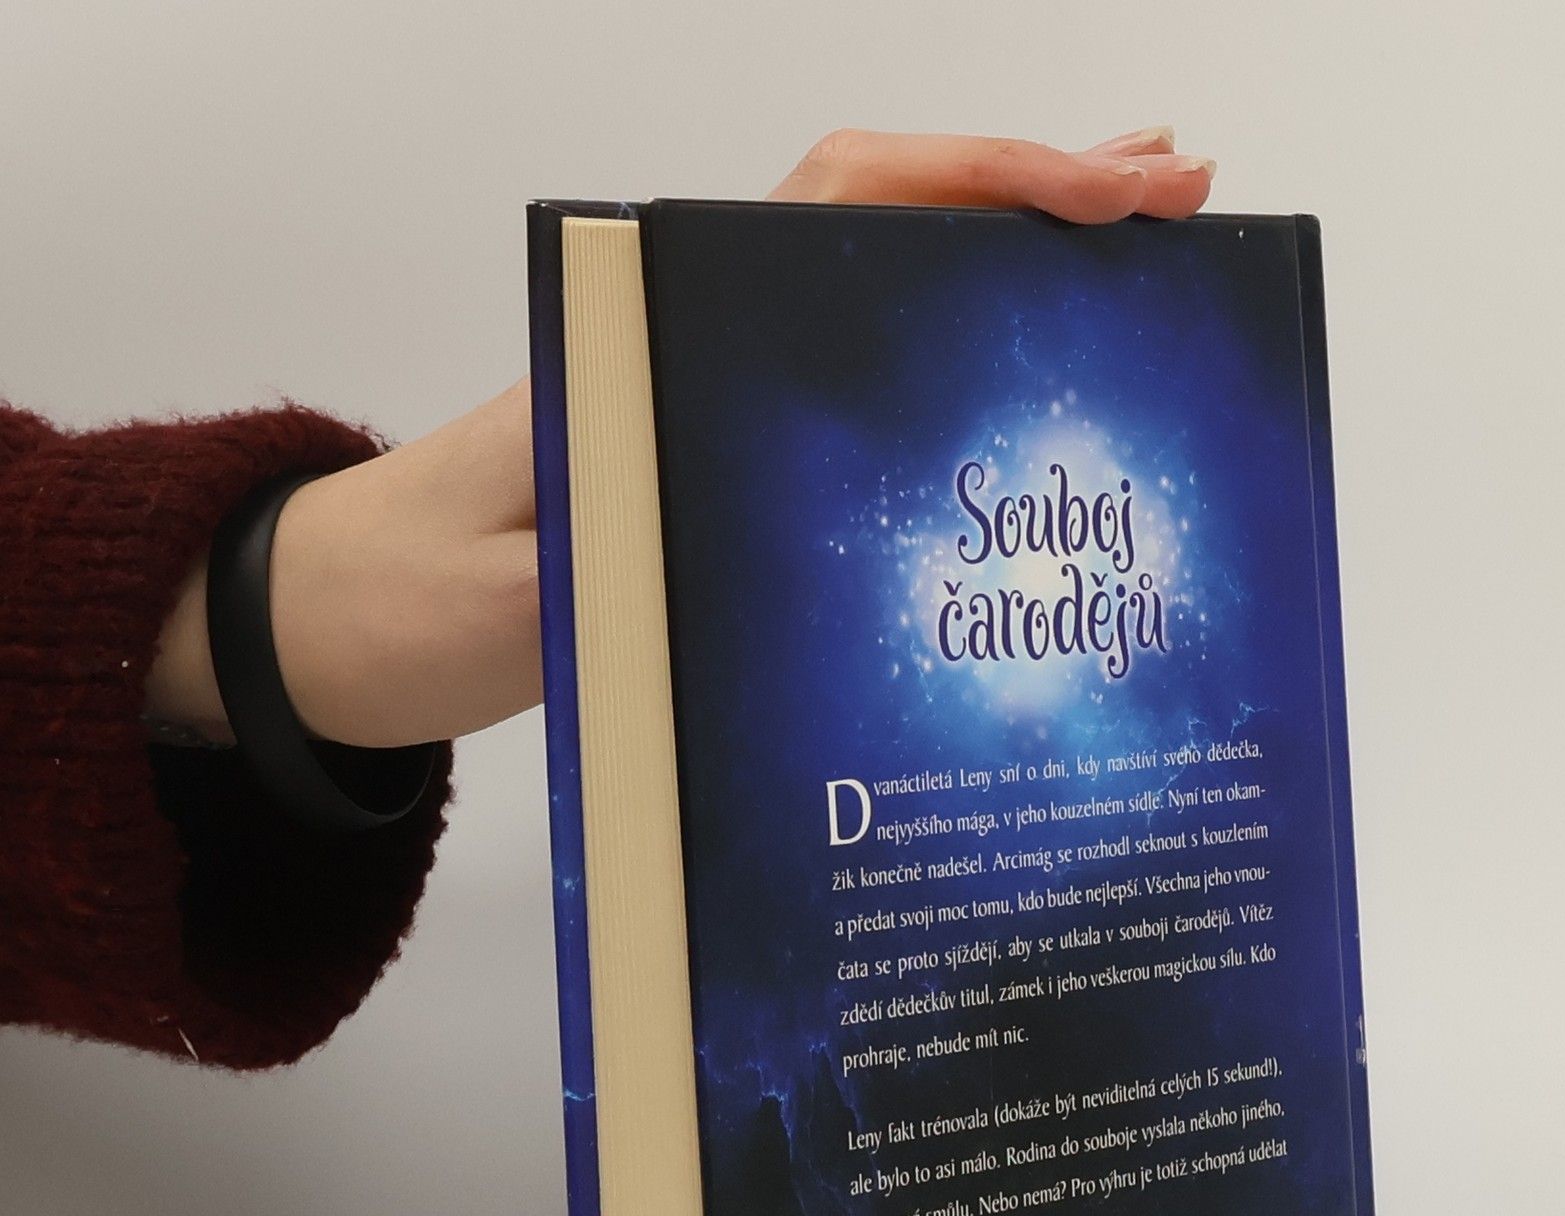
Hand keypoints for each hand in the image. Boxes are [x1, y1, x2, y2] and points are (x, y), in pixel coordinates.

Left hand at [148, 128, 1217, 748]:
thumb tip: (739, 556)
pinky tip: (1026, 392)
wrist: (332, 628)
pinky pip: (855, 388)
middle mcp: (696, 342)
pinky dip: (953, 363)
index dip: (985, 185)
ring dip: (1010, 274)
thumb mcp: (514, 601)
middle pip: (886, 227)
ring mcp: (714, 398)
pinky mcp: (721, 464)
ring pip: (881, 299)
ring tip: (1141, 262)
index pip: (842, 206)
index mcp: (655, 339)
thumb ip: (610, 568)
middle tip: (1180, 197)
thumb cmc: (401, 599)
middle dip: (1037, 201)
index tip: (1112, 195)